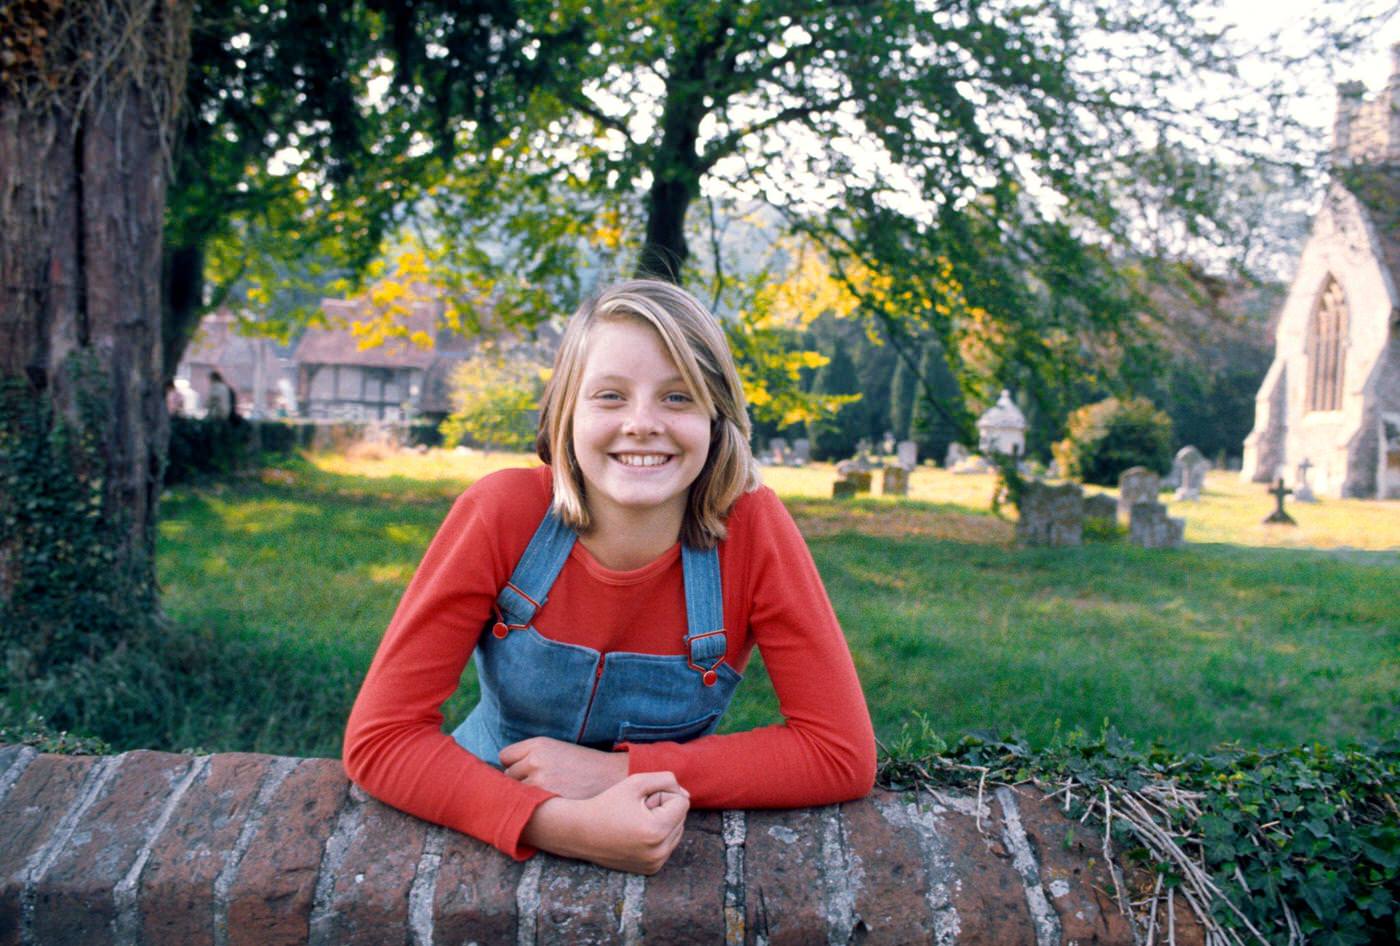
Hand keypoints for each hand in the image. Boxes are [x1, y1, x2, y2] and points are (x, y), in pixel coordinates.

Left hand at [500, 736, 628, 798]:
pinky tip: (549, 805)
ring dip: (527, 798)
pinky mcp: (545, 800)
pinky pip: (526, 806)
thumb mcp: (557, 749)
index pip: (505, 756)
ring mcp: (539, 781)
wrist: (611, 778)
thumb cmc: (583, 765)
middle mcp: (536, 760)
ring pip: (516, 794)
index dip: (515, 765)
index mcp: (538, 744)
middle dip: (520, 782)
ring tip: (548, 795)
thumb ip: (531, 756)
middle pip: (508, 776)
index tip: (526, 771)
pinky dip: (535, 808)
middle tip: (542, 785)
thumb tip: (503, 774)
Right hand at [522, 771, 689, 873]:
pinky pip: (668, 846)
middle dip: (664, 809)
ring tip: (636, 822)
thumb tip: (687, 795)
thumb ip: (666, 780)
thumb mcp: (636, 782)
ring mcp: (655, 864)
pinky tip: (636, 834)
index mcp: (656, 831)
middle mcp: (659, 852)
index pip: (682, 803)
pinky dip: (658, 837)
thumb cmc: (607, 804)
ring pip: (677, 832)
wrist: (580, 833)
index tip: (641, 800)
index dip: (662, 794)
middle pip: (681, 818)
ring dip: (662, 822)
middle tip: (636, 811)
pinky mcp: (651, 870)